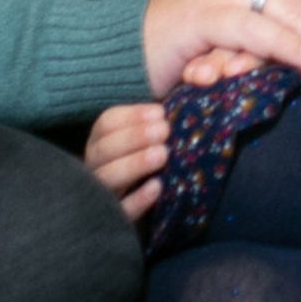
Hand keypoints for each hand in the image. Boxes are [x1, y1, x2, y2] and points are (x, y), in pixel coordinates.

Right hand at [84, 100, 169, 223]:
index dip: (131, 116)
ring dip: (133, 164)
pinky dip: (137, 199)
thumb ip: (171, 114)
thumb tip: (202, 80)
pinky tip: (157, 187)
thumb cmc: (160, 162)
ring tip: (162, 155)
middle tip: (164, 131)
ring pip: (105, 179)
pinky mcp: (115, 222)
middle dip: (133, 137)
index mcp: (105, 143)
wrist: (159, 213)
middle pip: (102, 149)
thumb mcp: (159, 136)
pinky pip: (120, 211)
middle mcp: (98, 167)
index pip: (106, 124)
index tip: (160, 112)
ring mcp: (103, 195)